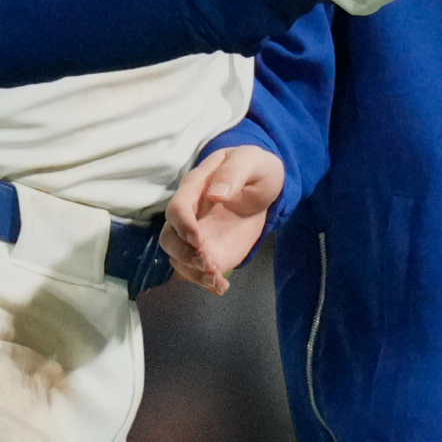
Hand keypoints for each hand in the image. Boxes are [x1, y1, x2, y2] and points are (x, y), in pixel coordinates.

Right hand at [163, 145, 284, 295]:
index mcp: (196, 186)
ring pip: (179, 257)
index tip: (198, 240)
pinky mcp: (209, 250)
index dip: (184, 226)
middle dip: (184, 254)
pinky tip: (220, 287)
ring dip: (193, 272)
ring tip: (215, 279)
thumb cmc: (255, 167)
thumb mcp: (251, 161)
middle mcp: (189, 213)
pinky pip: (198, 269)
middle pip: (169, 237)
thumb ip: (233, 173)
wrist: (266, 185)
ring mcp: (197, 234)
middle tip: (208, 263)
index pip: (178, 208)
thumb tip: (215, 194)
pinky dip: (206, 281)